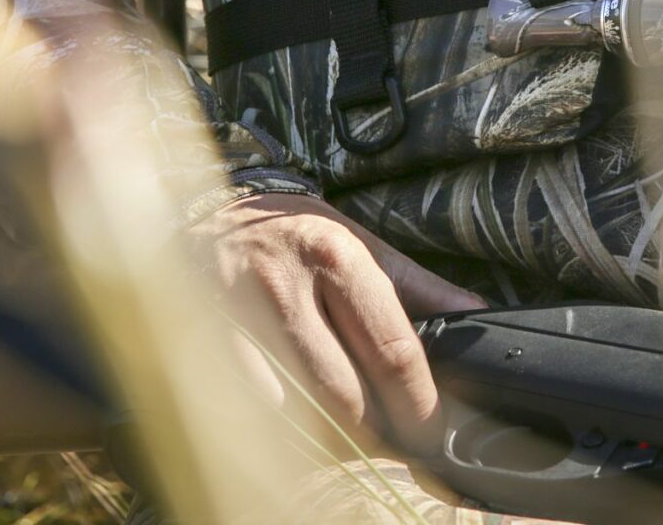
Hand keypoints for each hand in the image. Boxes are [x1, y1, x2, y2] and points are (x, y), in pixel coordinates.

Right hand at [187, 191, 485, 451]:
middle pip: (345, 393)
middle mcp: (284, 287)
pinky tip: (303, 432)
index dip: (418, 401)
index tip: (432, 426)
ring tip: (358, 444)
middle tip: (401, 446)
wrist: (188, 216)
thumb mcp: (353, 237)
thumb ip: (413, 282)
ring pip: (297, 413)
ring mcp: (236, 321)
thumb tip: (474, 313)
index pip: (390, 347)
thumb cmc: (285, 233)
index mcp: (333, 254)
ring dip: (334, 442)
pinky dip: (285, 433)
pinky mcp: (201, 347)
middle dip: (380, 433)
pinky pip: (253, 413)